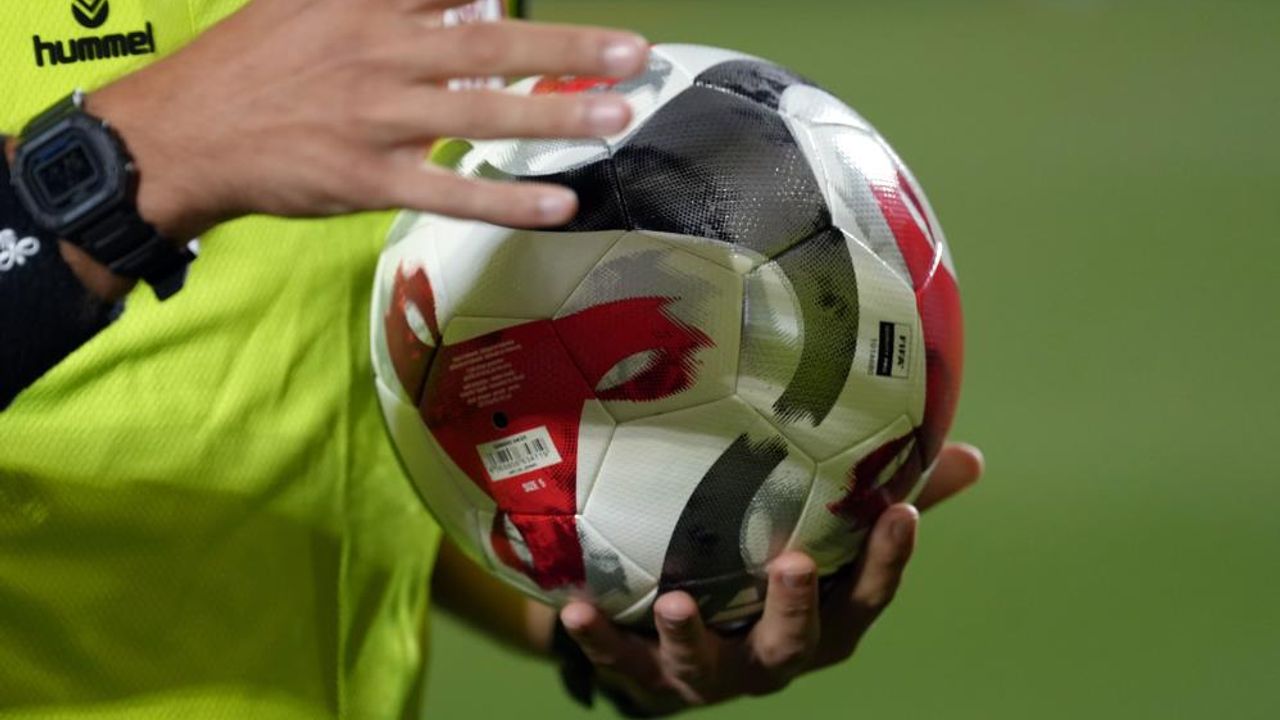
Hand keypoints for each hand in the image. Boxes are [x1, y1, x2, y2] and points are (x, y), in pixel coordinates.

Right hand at [87, 0, 648, 239]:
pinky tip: (559, 203)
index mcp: (365, 3)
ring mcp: (376, 119)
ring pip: (480, 114)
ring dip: (556, 115)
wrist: (183, 133)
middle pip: (489, 43)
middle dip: (567, 47)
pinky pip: (450, 191)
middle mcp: (379, 52)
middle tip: (633, 53)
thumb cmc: (251, 64)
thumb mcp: (305, 1)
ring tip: (617, 114)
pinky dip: (507, 198)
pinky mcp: (367, 179)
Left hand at [559, 442, 984, 713]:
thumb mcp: (824, 534)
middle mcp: (772, 655)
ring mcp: (711, 673)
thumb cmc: (763, 572)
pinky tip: (577, 607)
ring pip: (709, 669)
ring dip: (693, 640)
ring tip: (678, 605)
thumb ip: (875, 497)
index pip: (867, 597)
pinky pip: (623, 665)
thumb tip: (967, 453)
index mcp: (822, 620)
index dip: (888, 561)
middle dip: (796, 609)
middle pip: (798, 644)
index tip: (901, 512)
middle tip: (790, 563)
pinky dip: (601, 640)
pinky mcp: (649, 677)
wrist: (673, 630)